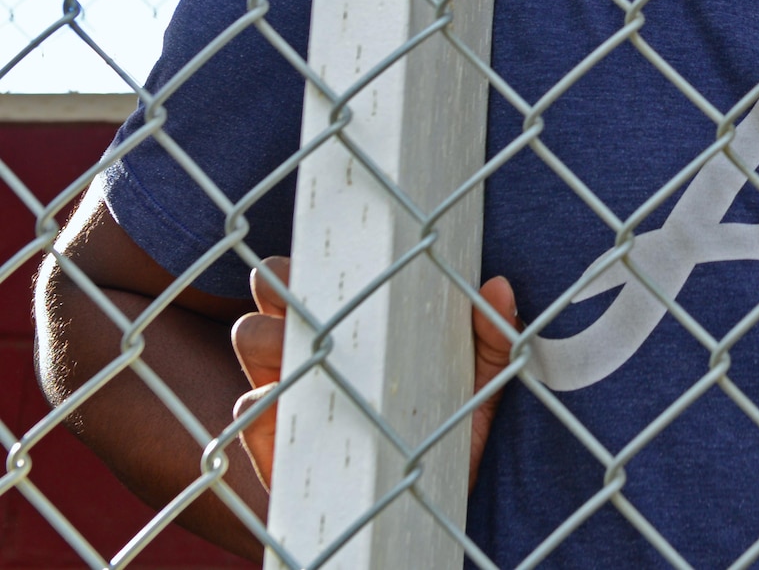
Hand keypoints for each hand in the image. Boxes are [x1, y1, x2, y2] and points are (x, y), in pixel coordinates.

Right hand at [230, 258, 521, 488]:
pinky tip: (304, 401)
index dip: (298, 263)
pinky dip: (267, 398)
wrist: (424, 514)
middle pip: (267, 301)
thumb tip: (497, 284)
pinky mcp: (271, 443)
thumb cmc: (445, 437)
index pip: (305, 281)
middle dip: (277, 290)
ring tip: (315, 349)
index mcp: (348, 332)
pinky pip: (247, 409)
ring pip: (251, 343)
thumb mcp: (478, 386)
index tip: (317, 258)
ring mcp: (285, 398)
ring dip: (273, 339)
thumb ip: (491, 339)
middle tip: (311, 298)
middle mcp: (307, 358)